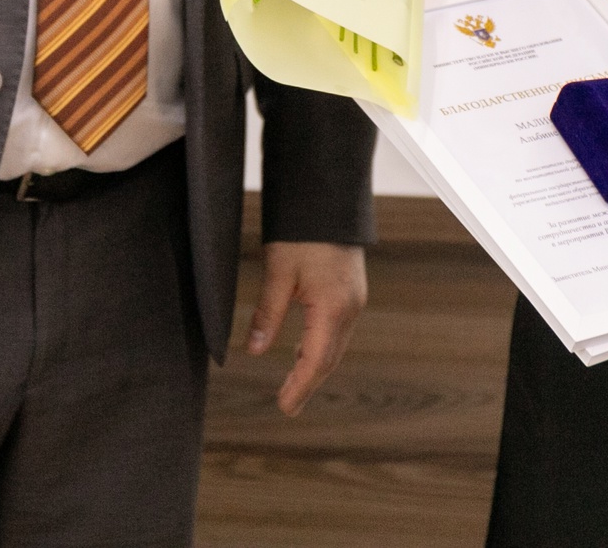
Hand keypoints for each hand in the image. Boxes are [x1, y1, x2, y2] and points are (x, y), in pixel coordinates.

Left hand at [245, 241, 367, 414]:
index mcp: (333, 308)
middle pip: (329, 358)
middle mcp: (350, 308)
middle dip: (307, 382)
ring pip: (335, 345)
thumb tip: (252, 350)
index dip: (299, 386)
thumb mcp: (278, 272)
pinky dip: (320, 346)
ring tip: (291, 384)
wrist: (328, 198)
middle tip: (287, 405)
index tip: (284, 408)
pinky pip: (337, 329)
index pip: (315, 361)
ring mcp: (354, 299)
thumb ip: (267, 314)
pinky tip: (301, 351)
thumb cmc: (302, 232)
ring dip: (314, 365)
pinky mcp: (351, 291)